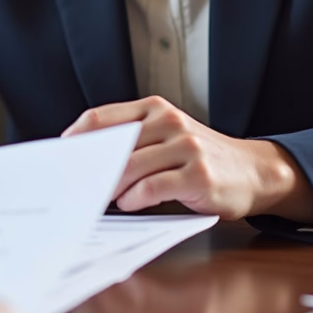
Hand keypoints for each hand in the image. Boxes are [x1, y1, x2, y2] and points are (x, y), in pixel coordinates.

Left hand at [63, 97, 312, 221]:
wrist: (255, 171)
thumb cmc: (201, 157)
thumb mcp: (167, 136)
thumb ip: (133, 140)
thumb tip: (85, 159)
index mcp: (155, 108)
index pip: (101, 118)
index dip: (74, 137)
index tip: (57, 157)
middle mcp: (169, 122)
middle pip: (112, 145)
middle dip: (88, 168)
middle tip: (71, 186)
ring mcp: (185, 147)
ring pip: (129, 167)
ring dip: (109, 187)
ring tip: (99, 199)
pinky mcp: (198, 175)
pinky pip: (153, 187)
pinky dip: (134, 198)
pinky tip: (128, 203)